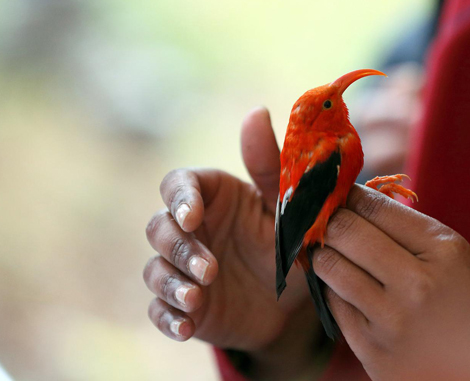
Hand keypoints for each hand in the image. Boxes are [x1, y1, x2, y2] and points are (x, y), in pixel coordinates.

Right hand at [143, 108, 322, 375]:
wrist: (295, 302)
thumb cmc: (290, 243)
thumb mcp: (285, 209)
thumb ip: (270, 166)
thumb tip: (257, 111)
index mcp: (213, 197)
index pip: (178, 184)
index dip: (180, 198)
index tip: (195, 216)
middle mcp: (191, 230)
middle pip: (160, 227)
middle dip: (180, 248)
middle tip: (211, 268)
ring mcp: (182, 268)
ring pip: (155, 269)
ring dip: (172, 283)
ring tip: (198, 298)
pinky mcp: (181, 303)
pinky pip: (159, 309)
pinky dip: (167, 318)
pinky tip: (185, 326)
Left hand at [313, 185, 469, 379]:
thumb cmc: (461, 299)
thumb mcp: (450, 254)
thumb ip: (404, 226)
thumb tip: (348, 200)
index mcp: (443, 251)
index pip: (375, 207)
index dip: (348, 195)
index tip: (337, 193)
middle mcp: (417, 285)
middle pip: (345, 231)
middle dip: (329, 221)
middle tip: (327, 220)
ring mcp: (392, 320)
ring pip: (329, 265)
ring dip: (324, 253)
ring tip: (334, 252)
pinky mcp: (372, 349)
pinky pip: (333, 302)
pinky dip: (334, 289)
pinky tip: (347, 286)